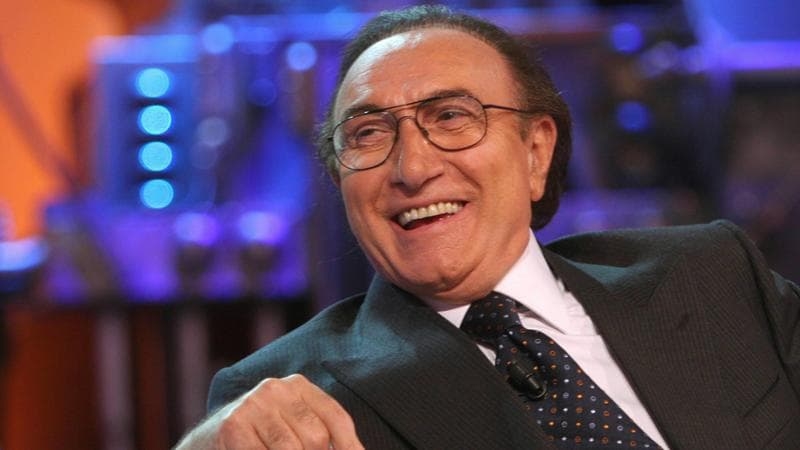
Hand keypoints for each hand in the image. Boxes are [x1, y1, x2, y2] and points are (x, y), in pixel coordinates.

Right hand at [175, 374, 364, 449]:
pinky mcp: (234, 426)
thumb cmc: (261, 438)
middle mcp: (277, 388)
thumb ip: (320, 435)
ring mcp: (253, 405)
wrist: (208, 442)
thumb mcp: (293, 428)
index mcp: (298, 386)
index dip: (349, 446)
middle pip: (316, 437)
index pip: (335, 417)